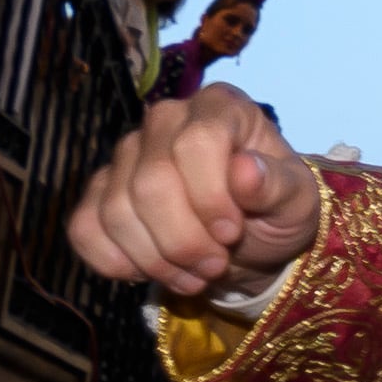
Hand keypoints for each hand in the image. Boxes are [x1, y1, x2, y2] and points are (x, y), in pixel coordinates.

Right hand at [68, 84, 322, 297]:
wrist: (248, 241)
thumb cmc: (276, 210)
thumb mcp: (296, 201)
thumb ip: (276, 185)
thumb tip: (244, 170)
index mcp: (219, 106)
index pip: (196, 142)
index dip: (210, 197)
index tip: (231, 233)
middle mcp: (166, 118)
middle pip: (150, 182)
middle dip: (183, 240)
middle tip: (214, 265)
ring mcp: (127, 154)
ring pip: (117, 210)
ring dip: (156, 260)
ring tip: (195, 274)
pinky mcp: (100, 191)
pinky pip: (85, 228)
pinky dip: (115, 263)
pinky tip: (151, 270)